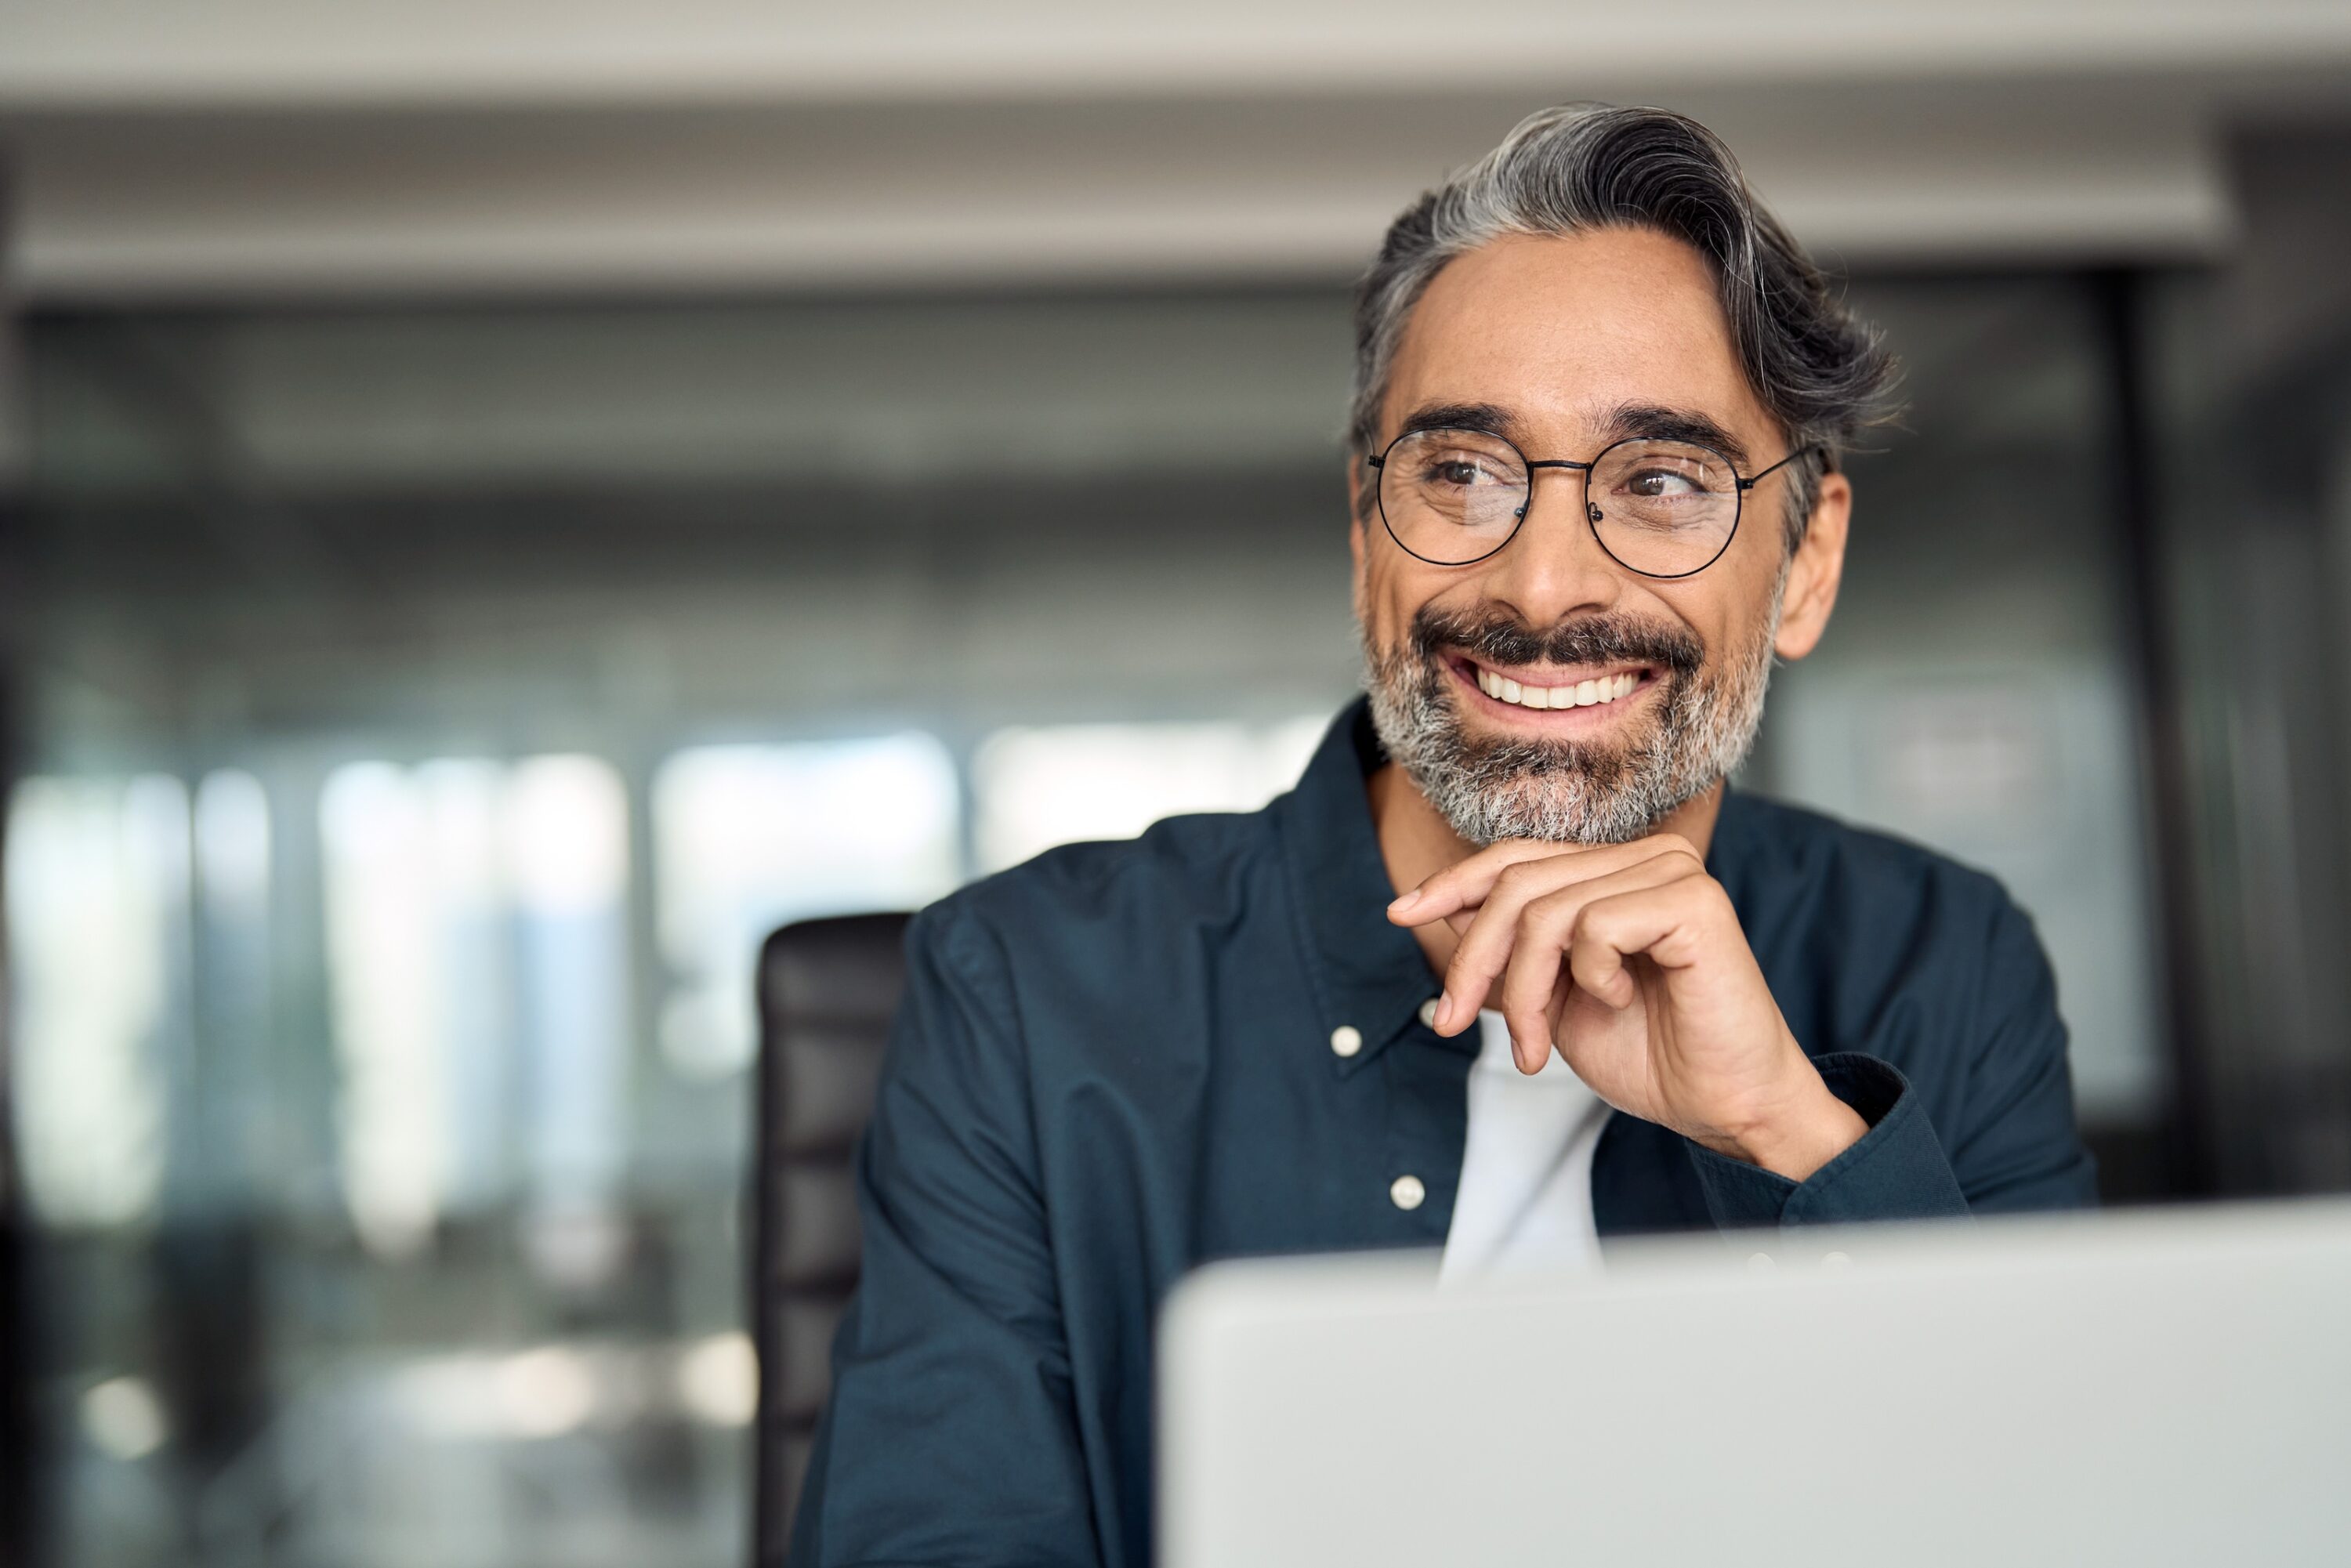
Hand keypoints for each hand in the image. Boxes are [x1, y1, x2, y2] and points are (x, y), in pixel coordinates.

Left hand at [1388, 835, 1866, 1181]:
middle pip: (1518, 884)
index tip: (1401, 914)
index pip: (1516, 858)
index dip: (1452, 884)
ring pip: (1546, 911)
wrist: (1722, 1106)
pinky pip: (1594, 926)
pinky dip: (1590, 977)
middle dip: (1474, 960)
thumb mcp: (1552, 998)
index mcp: (1616, 871)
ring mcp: (1672, 871)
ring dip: (1525, 992)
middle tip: (1456, 1023)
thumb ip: (1510, 950)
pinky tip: (1623, 998)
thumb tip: (1439, 908)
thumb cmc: (1651, 1055)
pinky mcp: (1694, 899)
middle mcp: (1646, 857)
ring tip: (1539, 1045)